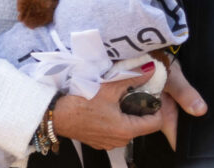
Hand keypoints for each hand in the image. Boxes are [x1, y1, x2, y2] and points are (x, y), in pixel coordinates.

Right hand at [50, 64, 205, 151]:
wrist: (57, 115)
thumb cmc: (81, 103)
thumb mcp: (110, 87)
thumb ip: (133, 78)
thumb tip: (150, 69)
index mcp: (125, 130)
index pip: (156, 123)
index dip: (157, 107)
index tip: (152, 95)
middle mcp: (120, 141)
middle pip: (143, 126)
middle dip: (143, 109)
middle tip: (138, 92)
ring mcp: (109, 143)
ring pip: (130, 129)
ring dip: (130, 114)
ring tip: (123, 98)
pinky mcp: (100, 142)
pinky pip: (117, 132)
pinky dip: (118, 120)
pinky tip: (111, 107)